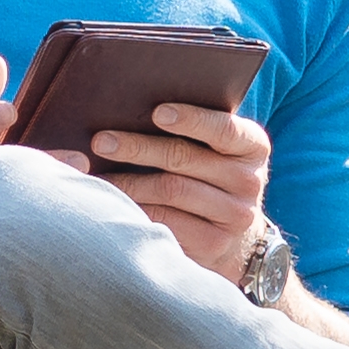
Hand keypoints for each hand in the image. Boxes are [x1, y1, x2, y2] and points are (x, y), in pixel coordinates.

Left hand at [89, 92, 270, 282]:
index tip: (157, 112)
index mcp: (253, 147)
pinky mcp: (213, 244)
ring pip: (170, 191)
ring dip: (127, 181)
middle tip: (101, 141)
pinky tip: (110, 200)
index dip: (191, 119)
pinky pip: (165, 221)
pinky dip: (134, 208)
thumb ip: (195, 129)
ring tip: (95, 173)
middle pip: (186, 159)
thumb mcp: (218, 151)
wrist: (238, 237)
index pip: (225, 129)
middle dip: (138, 148)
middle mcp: (249, 181)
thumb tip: (136, 105)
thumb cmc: (212, 176)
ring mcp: (234, 215)